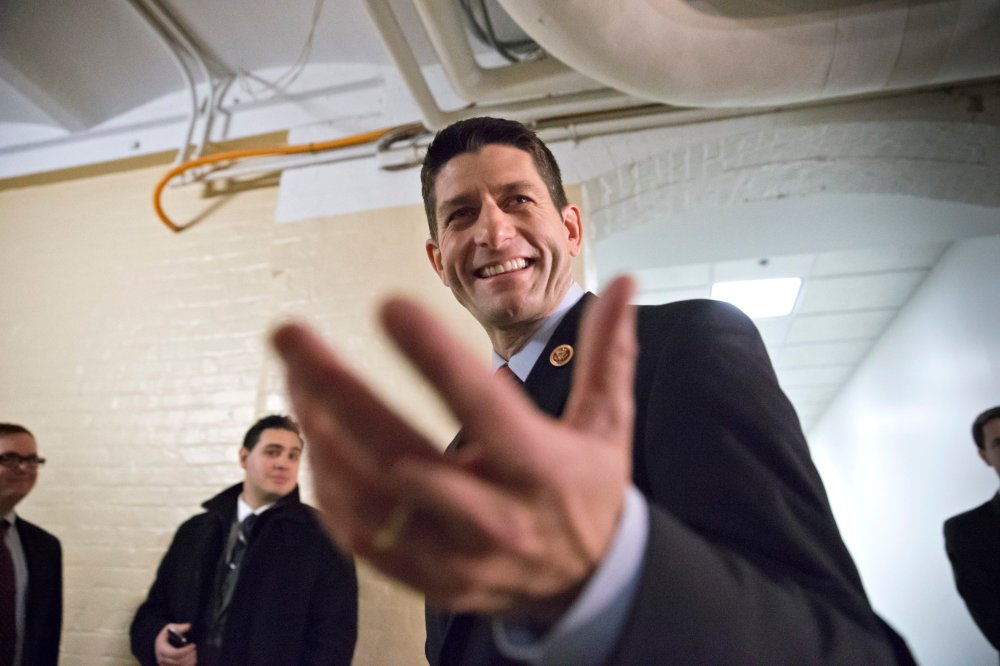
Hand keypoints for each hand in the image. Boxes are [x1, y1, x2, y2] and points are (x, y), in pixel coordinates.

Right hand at [154, 623, 195, 665]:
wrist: (160, 644)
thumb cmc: (166, 635)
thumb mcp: (170, 627)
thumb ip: (179, 627)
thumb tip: (188, 626)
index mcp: (161, 649)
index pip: (175, 653)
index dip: (186, 651)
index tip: (193, 645)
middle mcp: (162, 659)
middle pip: (178, 662)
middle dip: (189, 656)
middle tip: (194, 650)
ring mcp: (165, 665)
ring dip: (190, 662)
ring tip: (194, 654)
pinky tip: (192, 660)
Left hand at [272, 276, 636, 622]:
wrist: (589, 586)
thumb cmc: (590, 491)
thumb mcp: (609, 426)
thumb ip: (608, 355)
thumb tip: (627, 282)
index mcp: (539, 467)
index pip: (482, 407)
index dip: (435, 359)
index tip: (389, 306)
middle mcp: (493, 515)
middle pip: (400, 451)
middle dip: (337, 389)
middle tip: (290, 332)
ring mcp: (456, 554)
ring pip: (370, 499)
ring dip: (323, 435)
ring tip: (297, 376)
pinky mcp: (431, 579)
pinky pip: (364, 539)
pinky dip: (331, 491)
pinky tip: (315, 439)